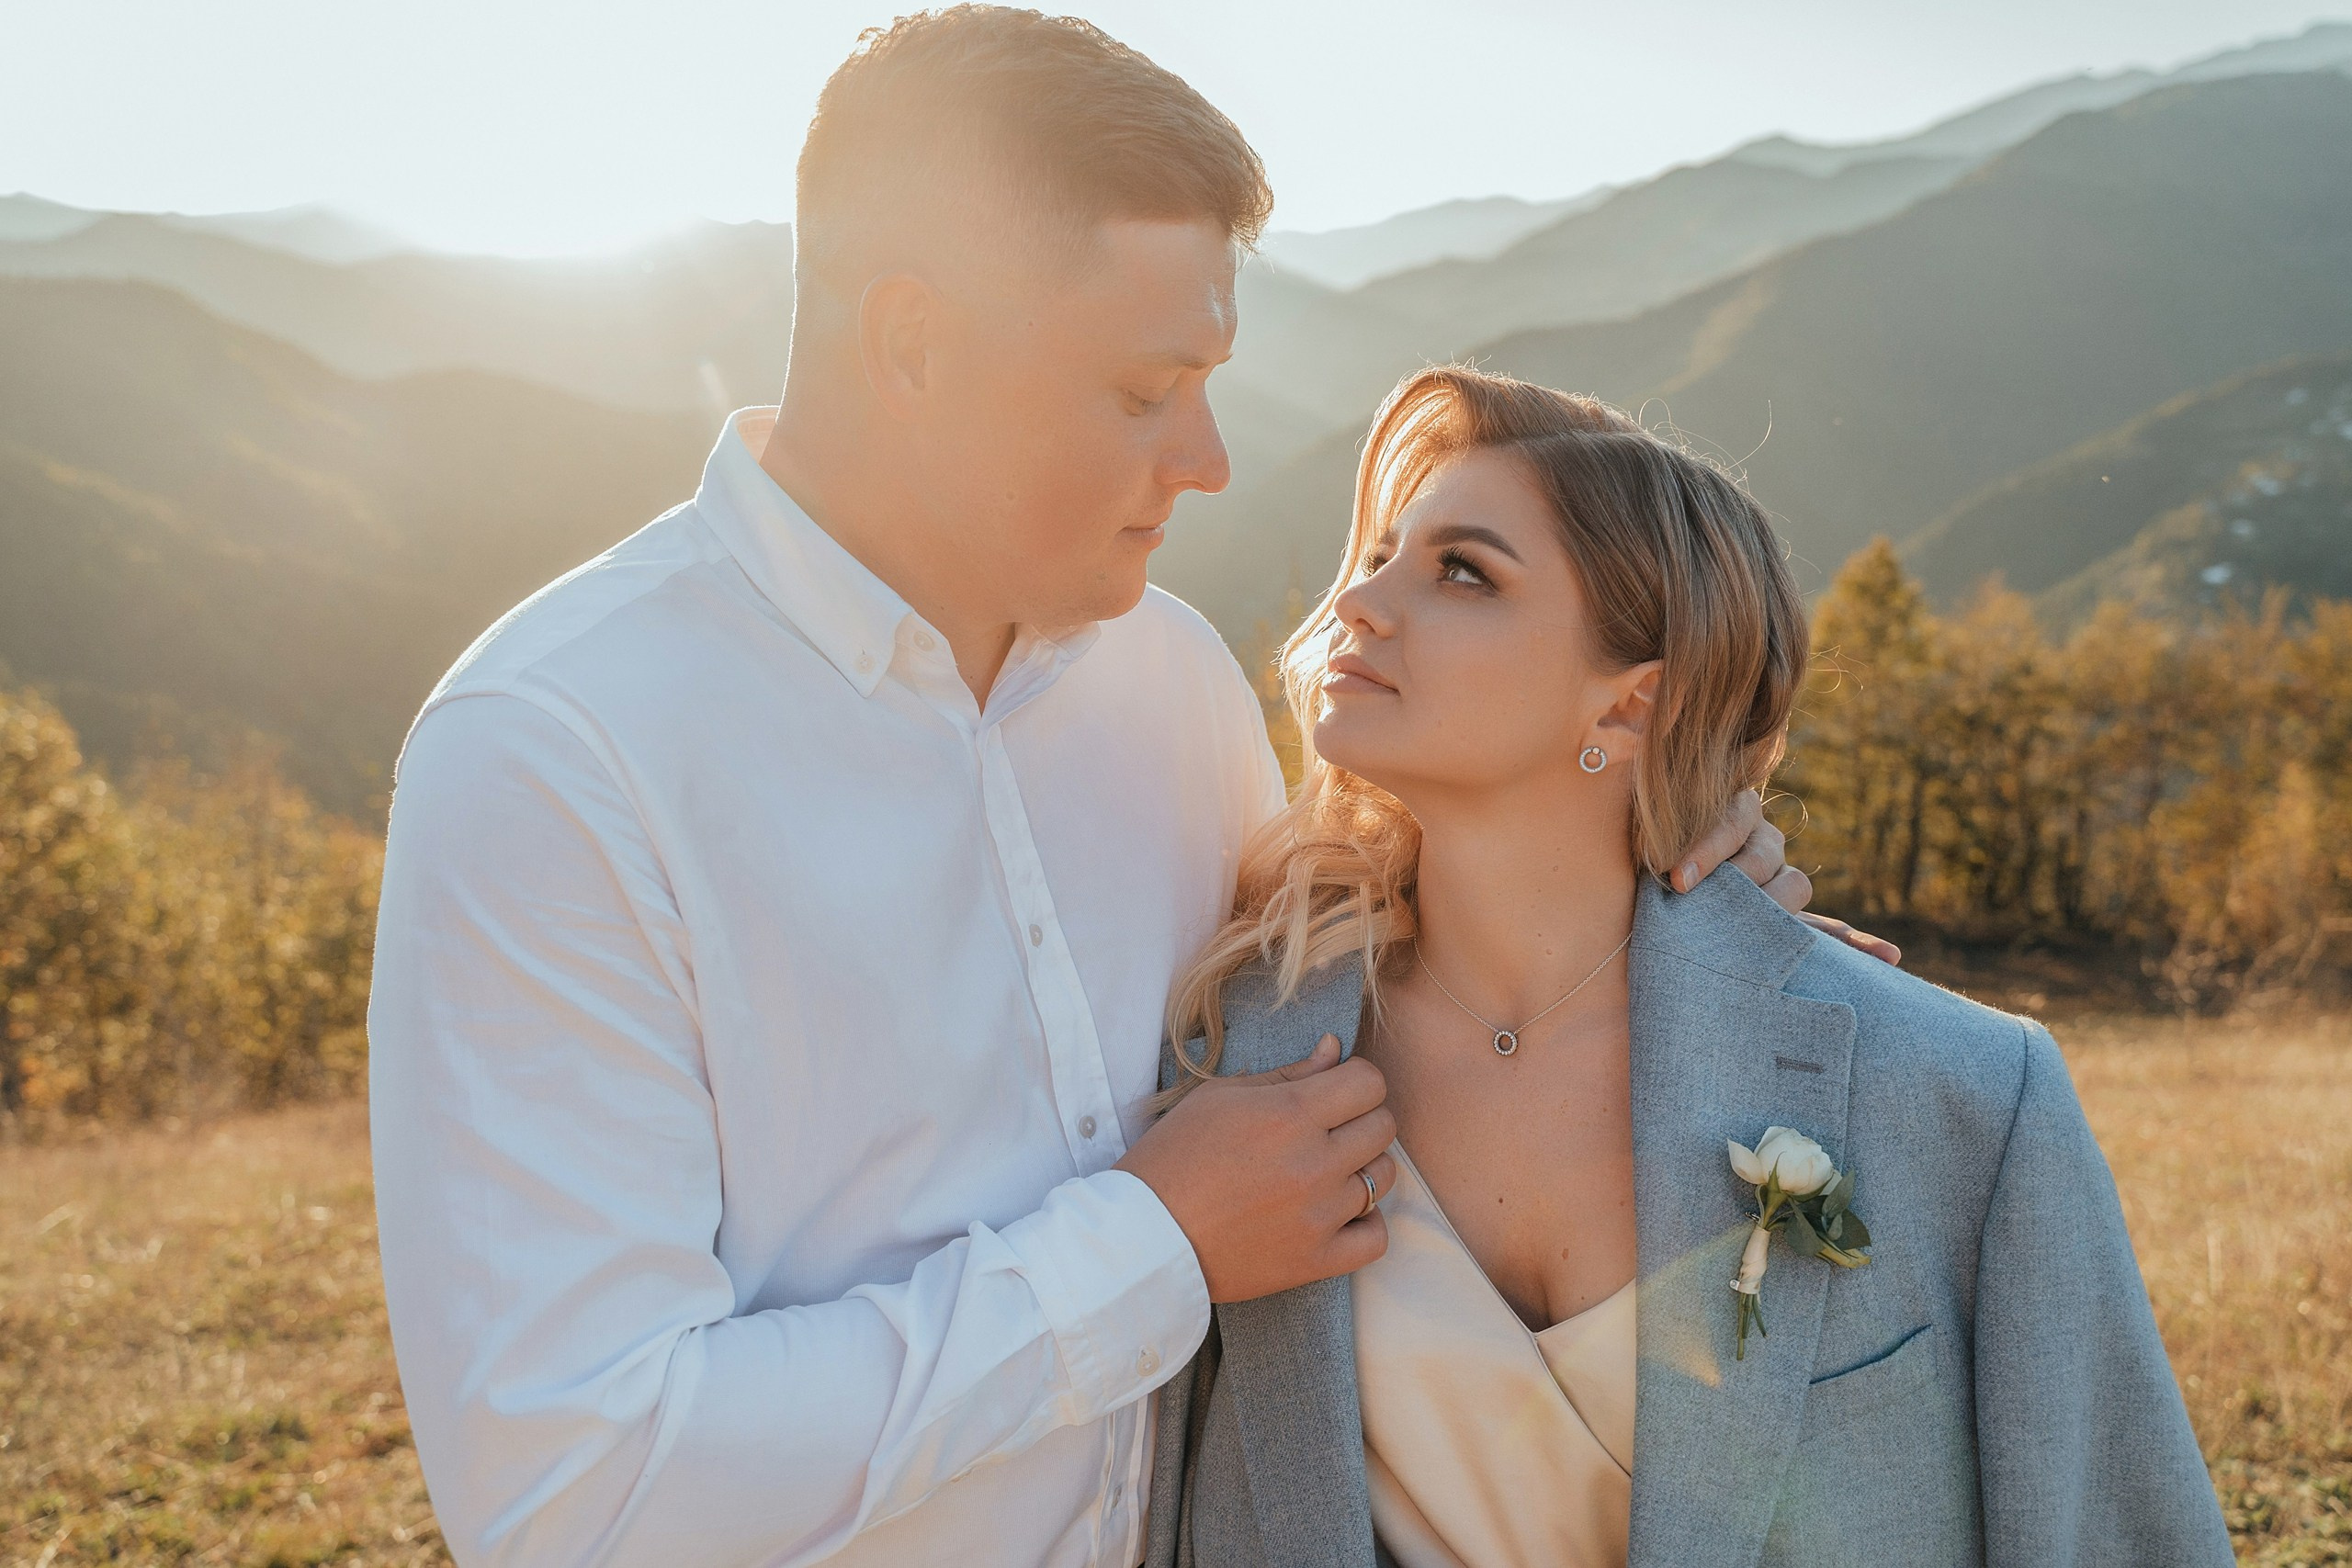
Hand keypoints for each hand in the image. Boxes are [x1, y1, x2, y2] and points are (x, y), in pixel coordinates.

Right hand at [1119, 1035, 1396, 1303]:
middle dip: (1361, 1119)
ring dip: (1363, 1168)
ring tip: (1327, 1171)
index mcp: (1289, 1114)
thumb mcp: (1220, 1098)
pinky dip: (1364, 1223)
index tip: (1335, 1092)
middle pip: (1383, 1125)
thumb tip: (1334, 1048)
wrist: (1145, 1235)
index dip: (1355, 1081)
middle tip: (1328, 1130)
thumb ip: (1287, 1073)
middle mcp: (1313, 1162)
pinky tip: (1336, 1213)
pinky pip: (1376, 1237)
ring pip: (1384, 1177)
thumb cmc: (1174, 1157)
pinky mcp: (1316, 1260)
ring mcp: (1319, 1214)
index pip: (1369, 1082)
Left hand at [1669, 788, 1900, 965]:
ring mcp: (1777, 881)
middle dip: (1736, 878)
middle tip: (1706, 900)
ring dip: (1774, 907)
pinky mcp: (1786, 919)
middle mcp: (1760, 843)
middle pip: (1765, 854)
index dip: (1707, 848)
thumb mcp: (1648, 837)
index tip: (1679, 878)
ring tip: (1759, 926)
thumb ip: (1659, 834)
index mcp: (1729, 812)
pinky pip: (1828, 929)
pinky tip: (1888, 957)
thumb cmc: (1642, 858)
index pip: (1732, 820)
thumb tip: (1651, 837)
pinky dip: (1856, 943)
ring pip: (1792, 886)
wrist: (1647, 888)